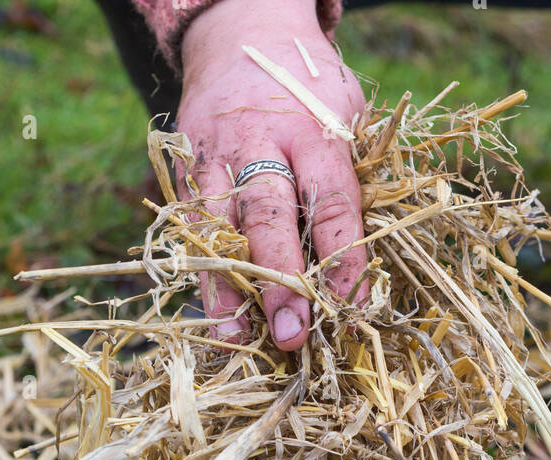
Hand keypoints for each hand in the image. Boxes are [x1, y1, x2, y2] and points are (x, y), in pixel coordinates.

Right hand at [176, 0, 367, 349]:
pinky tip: (212, 315)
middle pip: (270, 217)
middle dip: (281, 281)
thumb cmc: (308, 89)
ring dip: (227, 289)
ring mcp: (216, 154)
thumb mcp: (345, 113)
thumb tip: (364, 260)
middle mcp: (260, 141)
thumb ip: (353, 176)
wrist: (240, 29)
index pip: (332, 201)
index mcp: (313, 129)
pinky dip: (202, 274)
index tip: (352, 305)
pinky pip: (191, 226)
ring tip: (235, 338)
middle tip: (291, 331)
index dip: (343, 257)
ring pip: (218, 228)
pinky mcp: (186, 166)